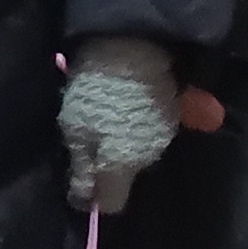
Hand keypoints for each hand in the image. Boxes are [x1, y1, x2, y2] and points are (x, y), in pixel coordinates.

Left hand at [59, 36, 184, 213]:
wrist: (132, 44)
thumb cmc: (95, 92)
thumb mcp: (75, 131)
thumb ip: (82, 169)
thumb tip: (85, 200)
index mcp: (124, 167)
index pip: (113, 204)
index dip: (96, 198)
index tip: (82, 184)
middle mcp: (149, 158)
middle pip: (127, 177)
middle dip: (109, 167)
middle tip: (88, 142)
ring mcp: (165, 133)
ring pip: (139, 153)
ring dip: (124, 144)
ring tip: (106, 118)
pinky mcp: (172, 110)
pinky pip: (150, 130)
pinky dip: (137, 125)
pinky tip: (124, 104)